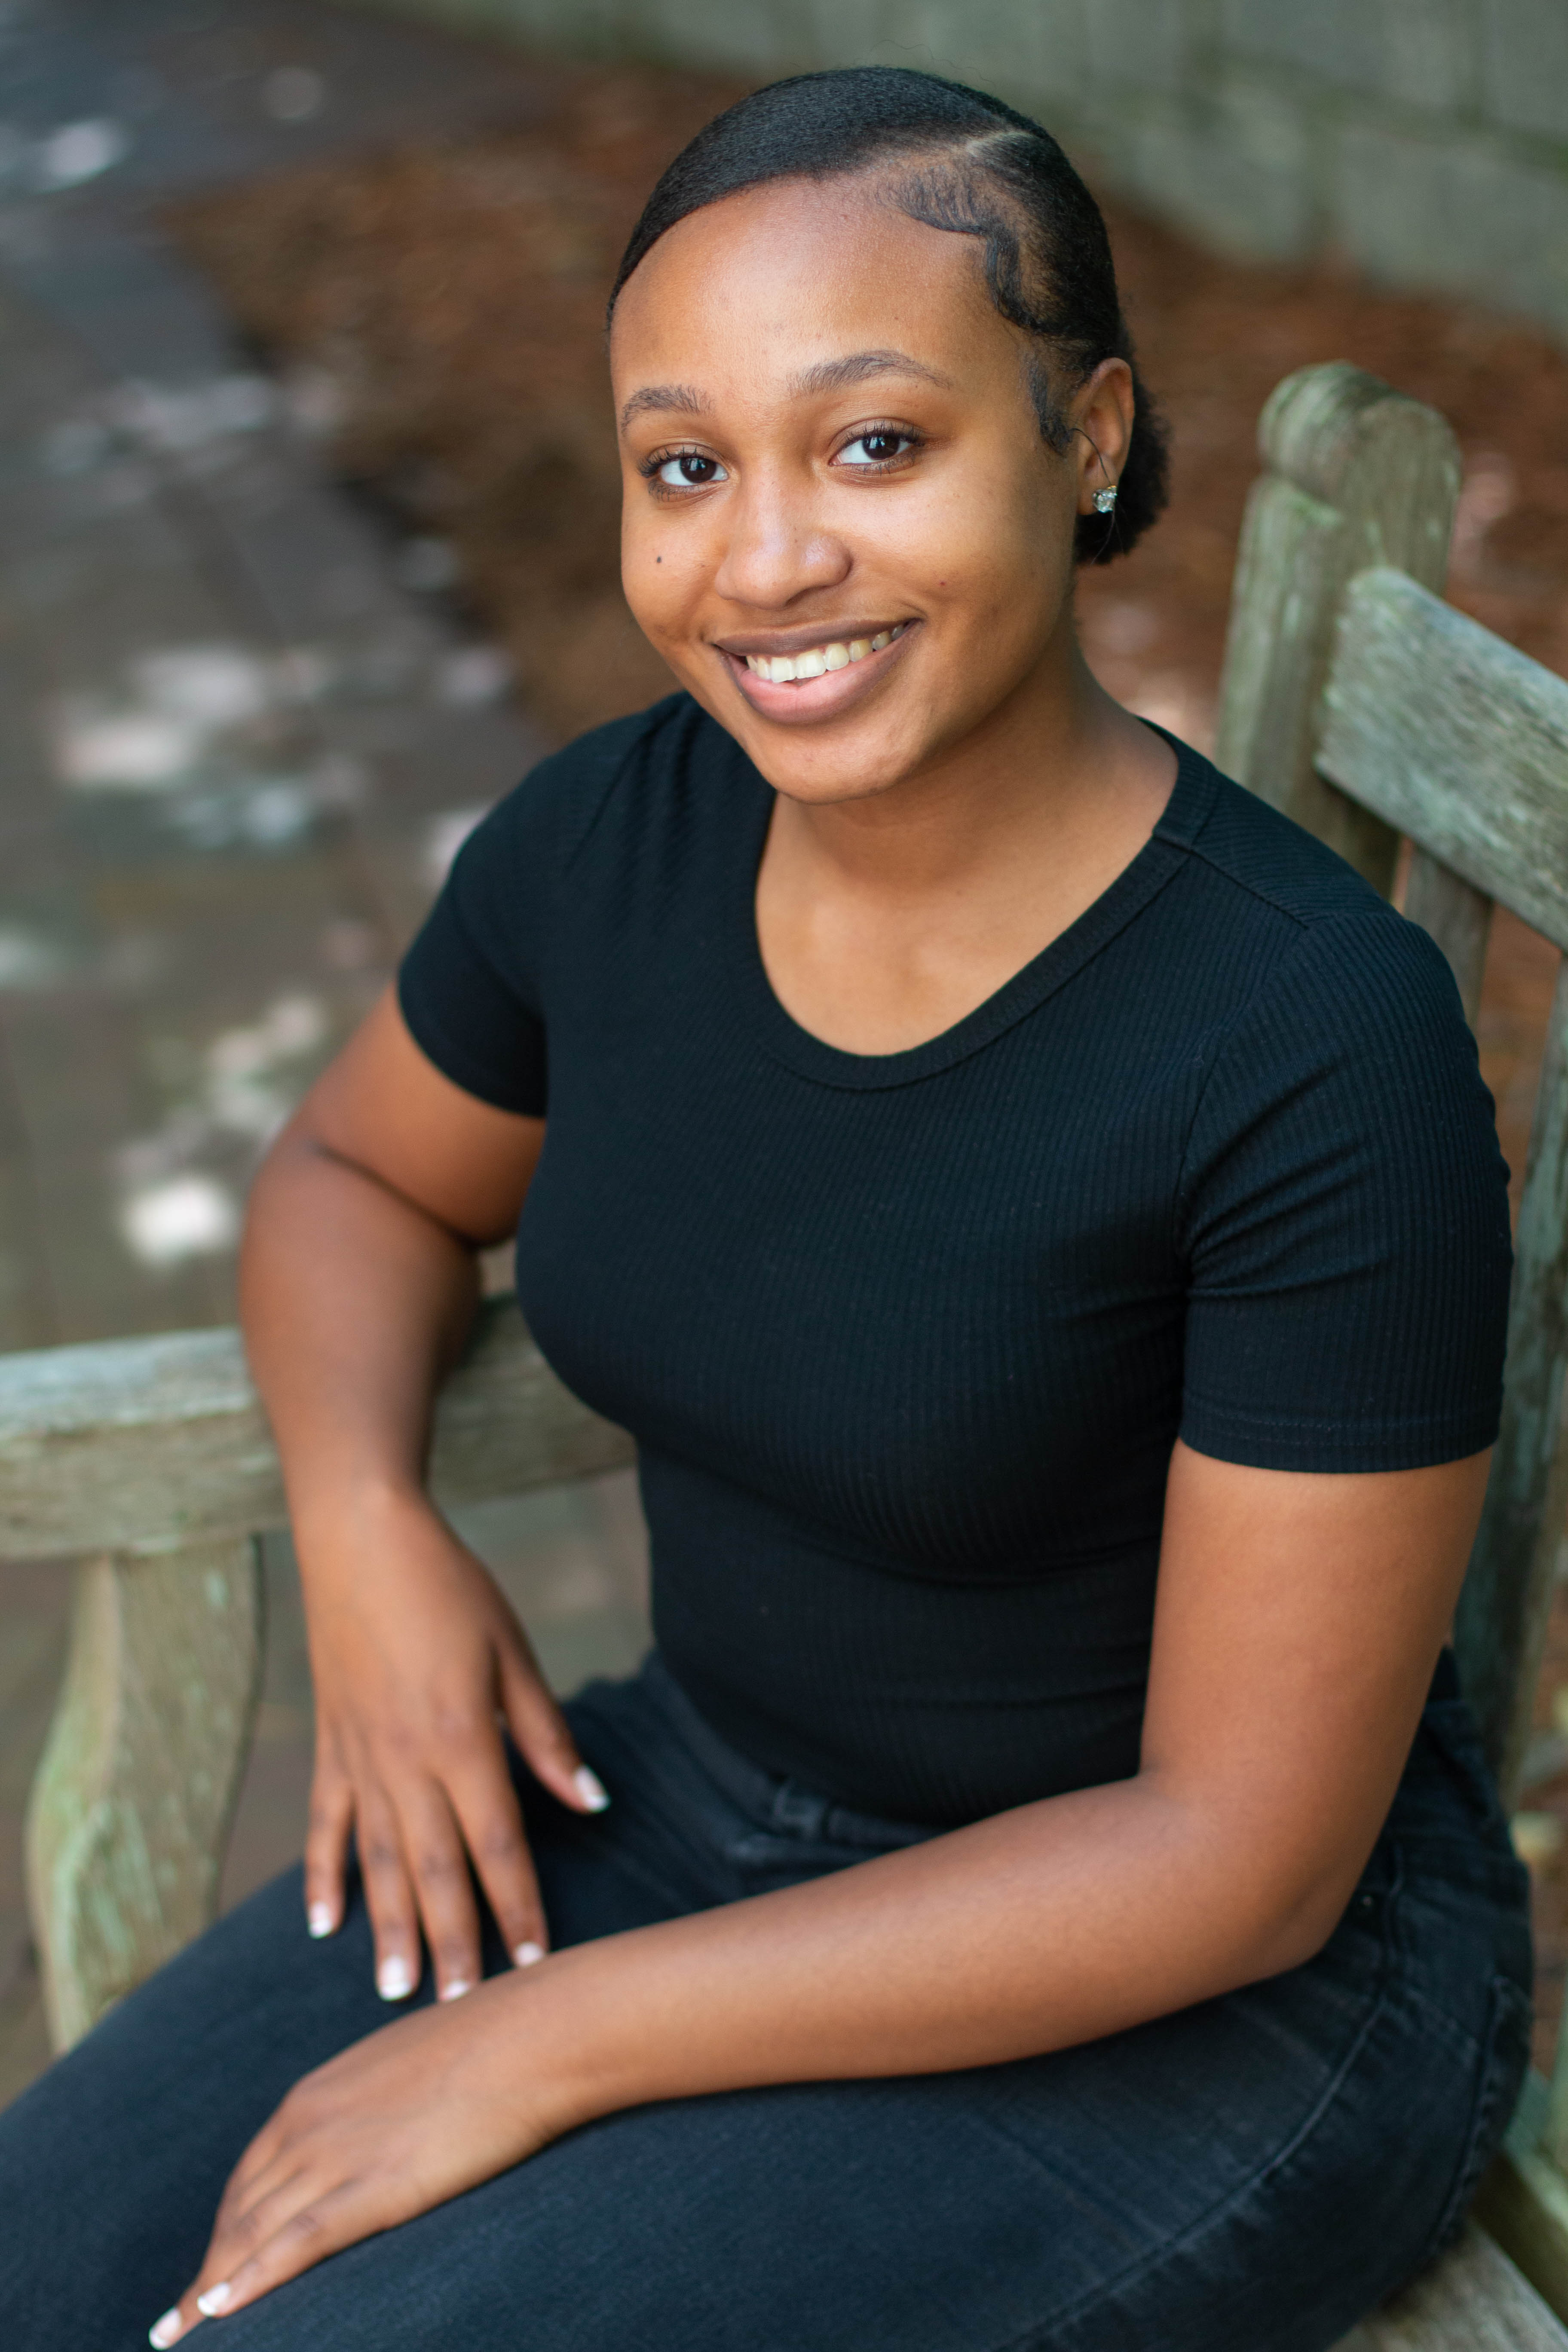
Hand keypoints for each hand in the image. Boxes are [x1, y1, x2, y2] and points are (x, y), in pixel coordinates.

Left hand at [146, 1973, 569, 2342]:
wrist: (532, 2034)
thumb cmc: (488, 2045)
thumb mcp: (405, 2070)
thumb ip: (374, 2105)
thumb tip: (381, 2133)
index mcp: (315, 2097)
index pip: (249, 2180)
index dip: (224, 2233)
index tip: (207, 2276)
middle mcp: (310, 2125)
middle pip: (239, 2215)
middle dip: (207, 2273)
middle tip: (177, 2325)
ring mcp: (339, 2156)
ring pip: (254, 2235)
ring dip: (212, 2291)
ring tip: (183, 2335)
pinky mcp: (375, 2187)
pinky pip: (297, 2243)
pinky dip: (252, 2280)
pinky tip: (220, 2312)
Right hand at [299, 1490, 608, 2000]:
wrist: (361, 1538)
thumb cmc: (448, 1586)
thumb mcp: (511, 1653)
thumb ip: (545, 1736)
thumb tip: (590, 1802)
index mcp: (460, 1741)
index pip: (498, 1845)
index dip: (519, 1906)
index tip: (536, 1963)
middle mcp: (405, 1762)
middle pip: (435, 1871)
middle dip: (452, 1943)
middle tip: (463, 2010)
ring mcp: (359, 1758)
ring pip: (379, 1862)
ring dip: (389, 1929)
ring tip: (395, 1992)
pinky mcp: (329, 1745)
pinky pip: (325, 1825)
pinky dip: (324, 1876)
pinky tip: (324, 1923)